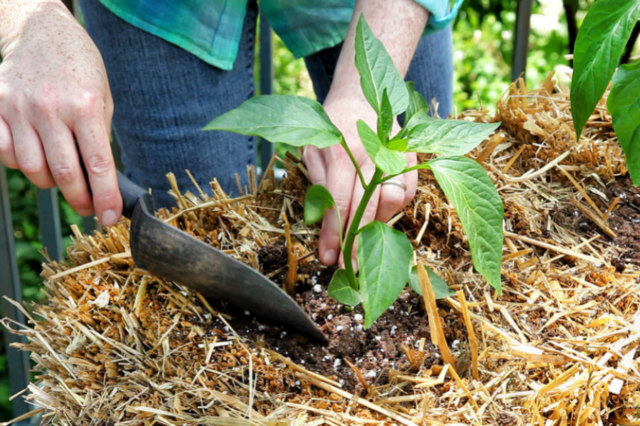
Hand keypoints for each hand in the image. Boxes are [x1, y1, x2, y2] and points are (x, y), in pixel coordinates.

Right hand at [0, 2, 120, 225]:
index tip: (108, 217)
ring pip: (33, 169)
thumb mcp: (103, 97)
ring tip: (64, 178)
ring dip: (52, 184)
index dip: (104, 197)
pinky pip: (7, 153)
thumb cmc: (80, 67)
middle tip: (88, 207)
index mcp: (85, 106)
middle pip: (64, 174)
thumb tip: (101, 179)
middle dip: (80, 199)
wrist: (41, 31)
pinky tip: (37, 157)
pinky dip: (22, 165)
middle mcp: (51, 108)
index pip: (97, 165)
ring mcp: (20, 108)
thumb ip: (99, 136)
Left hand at [304, 96, 416, 266]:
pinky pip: (407, 195)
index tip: (329, 258)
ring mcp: (397, 155)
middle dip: (357, 244)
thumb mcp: (312, 152)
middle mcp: (374, 154)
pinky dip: (392, 207)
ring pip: (392, 205)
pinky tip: (377, 207)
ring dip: (376, 222)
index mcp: (343, 151)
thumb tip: (325, 227)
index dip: (335, 236)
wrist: (359, 95)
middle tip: (347, 267)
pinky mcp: (412, 157)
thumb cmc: (330, 126)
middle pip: (368, 210)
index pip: (341, 204)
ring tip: (360, 225)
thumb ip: (319, 187)